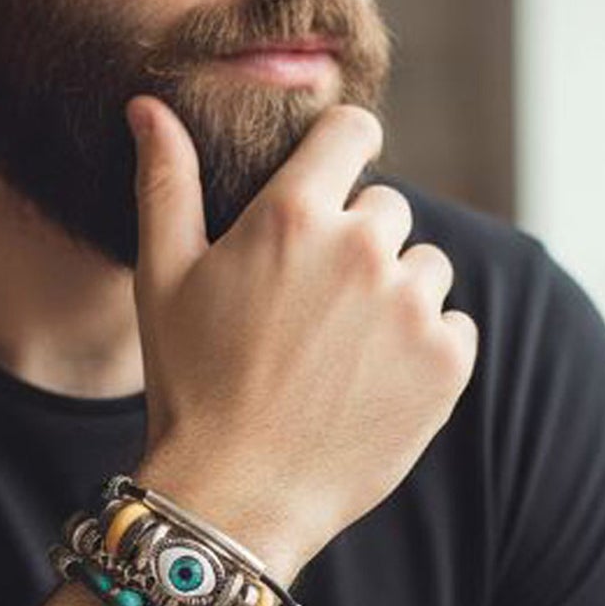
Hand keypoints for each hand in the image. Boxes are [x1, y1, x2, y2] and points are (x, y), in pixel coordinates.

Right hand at [127, 94, 478, 574]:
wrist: (235, 498)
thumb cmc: (190, 390)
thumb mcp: (162, 282)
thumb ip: (167, 184)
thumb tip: (149, 106)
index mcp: (292, 215)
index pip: (352, 131)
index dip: (345, 152)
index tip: (336, 186)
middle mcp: (361, 247)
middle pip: (386, 211)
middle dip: (356, 248)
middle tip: (310, 317)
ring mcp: (410, 306)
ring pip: (424, 270)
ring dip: (394, 300)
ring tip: (339, 361)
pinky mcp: (447, 363)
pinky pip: (455, 329)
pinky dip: (425, 353)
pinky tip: (371, 389)